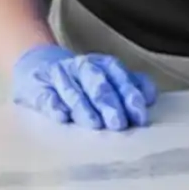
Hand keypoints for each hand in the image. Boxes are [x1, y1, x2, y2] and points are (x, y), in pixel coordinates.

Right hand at [11, 43, 157, 129]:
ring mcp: (59, 76)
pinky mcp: (39, 88)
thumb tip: (150, 96)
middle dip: (109, 103)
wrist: (38, 65)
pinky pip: (46, 95)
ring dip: (84, 106)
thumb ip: (129, 85)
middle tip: (118, 124)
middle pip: (97, 82)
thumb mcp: (107, 77)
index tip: (139, 116)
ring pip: (73, 89)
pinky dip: (54, 105)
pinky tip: (62, 116)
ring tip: (94, 124)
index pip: (118, 76)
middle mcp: (82, 67)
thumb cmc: (82, 80)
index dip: (129, 95)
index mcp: (102, 65)